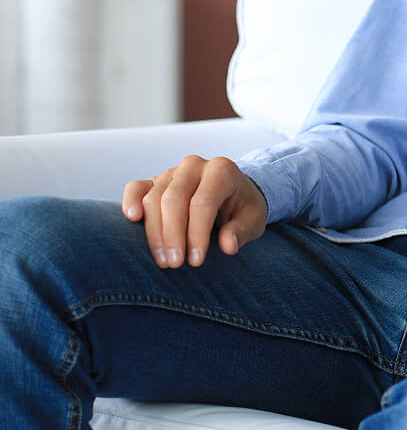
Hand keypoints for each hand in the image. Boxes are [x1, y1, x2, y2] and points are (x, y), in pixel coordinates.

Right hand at [122, 156, 267, 267]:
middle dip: (172, 235)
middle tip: (175, 264)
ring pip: (153, 198)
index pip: (203, 202)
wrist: (233, 192)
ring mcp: (171, 172)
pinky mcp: (153, 181)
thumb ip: (242, 230)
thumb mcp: (253, 219)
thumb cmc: (242, 207)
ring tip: (163, 260)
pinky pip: (136, 188)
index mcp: (222, 170)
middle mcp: (194, 166)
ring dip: (154, 232)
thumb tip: (228, 245)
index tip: (195, 261)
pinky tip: (132, 219)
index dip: (196, 233)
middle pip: (174, 199)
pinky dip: (130, 202)